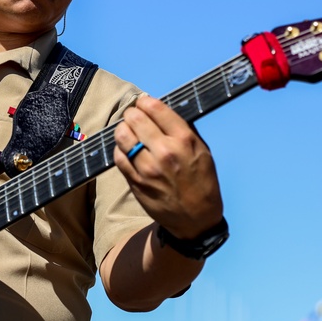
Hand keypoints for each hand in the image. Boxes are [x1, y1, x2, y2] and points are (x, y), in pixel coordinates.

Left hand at [113, 96, 223, 239]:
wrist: (196, 218)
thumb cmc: (201, 181)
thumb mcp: (202, 151)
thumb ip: (183, 130)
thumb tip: (161, 110)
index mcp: (185, 140)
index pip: (156, 108)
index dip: (145, 102)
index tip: (143, 103)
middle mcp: (165, 152)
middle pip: (135, 119)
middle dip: (132, 114)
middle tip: (133, 116)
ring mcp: (148, 168)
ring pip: (122, 136)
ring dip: (122, 129)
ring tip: (127, 131)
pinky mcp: (136, 181)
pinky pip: (118, 156)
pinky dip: (119, 149)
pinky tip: (126, 149)